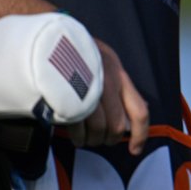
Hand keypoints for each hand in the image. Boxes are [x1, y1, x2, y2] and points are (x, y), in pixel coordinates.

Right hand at [69, 38, 149, 154]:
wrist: (50, 40)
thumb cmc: (78, 54)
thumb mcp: (105, 63)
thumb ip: (120, 87)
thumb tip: (137, 111)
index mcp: (119, 75)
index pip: (139, 111)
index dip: (140, 135)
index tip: (135, 149)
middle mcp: (107, 83)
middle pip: (116, 126)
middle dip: (109, 138)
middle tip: (101, 139)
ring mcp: (87, 90)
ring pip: (98, 129)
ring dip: (92, 139)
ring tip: (86, 138)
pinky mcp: (68, 98)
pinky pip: (78, 128)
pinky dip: (78, 137)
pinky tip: (75, 135)